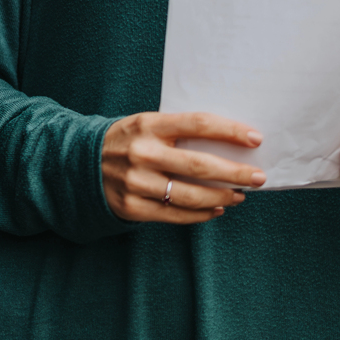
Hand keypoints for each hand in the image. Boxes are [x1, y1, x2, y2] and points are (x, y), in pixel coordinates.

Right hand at [102, 112, 265, 224]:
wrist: (81, 163)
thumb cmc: (128, 141)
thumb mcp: (146, 125)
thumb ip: (179, 132)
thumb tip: (228, 147)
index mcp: (149, 124)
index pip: (198, 124)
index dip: (230, 131)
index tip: (255, 139)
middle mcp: (142, 153)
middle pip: (200, 165)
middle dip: (236, 173)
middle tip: (258, 177)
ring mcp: (136, 182)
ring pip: (191, 195)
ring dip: (222, 196)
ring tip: (240, 195)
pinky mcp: (133, 207)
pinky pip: (176, 215)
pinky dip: (201, 214)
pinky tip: (216, 209)